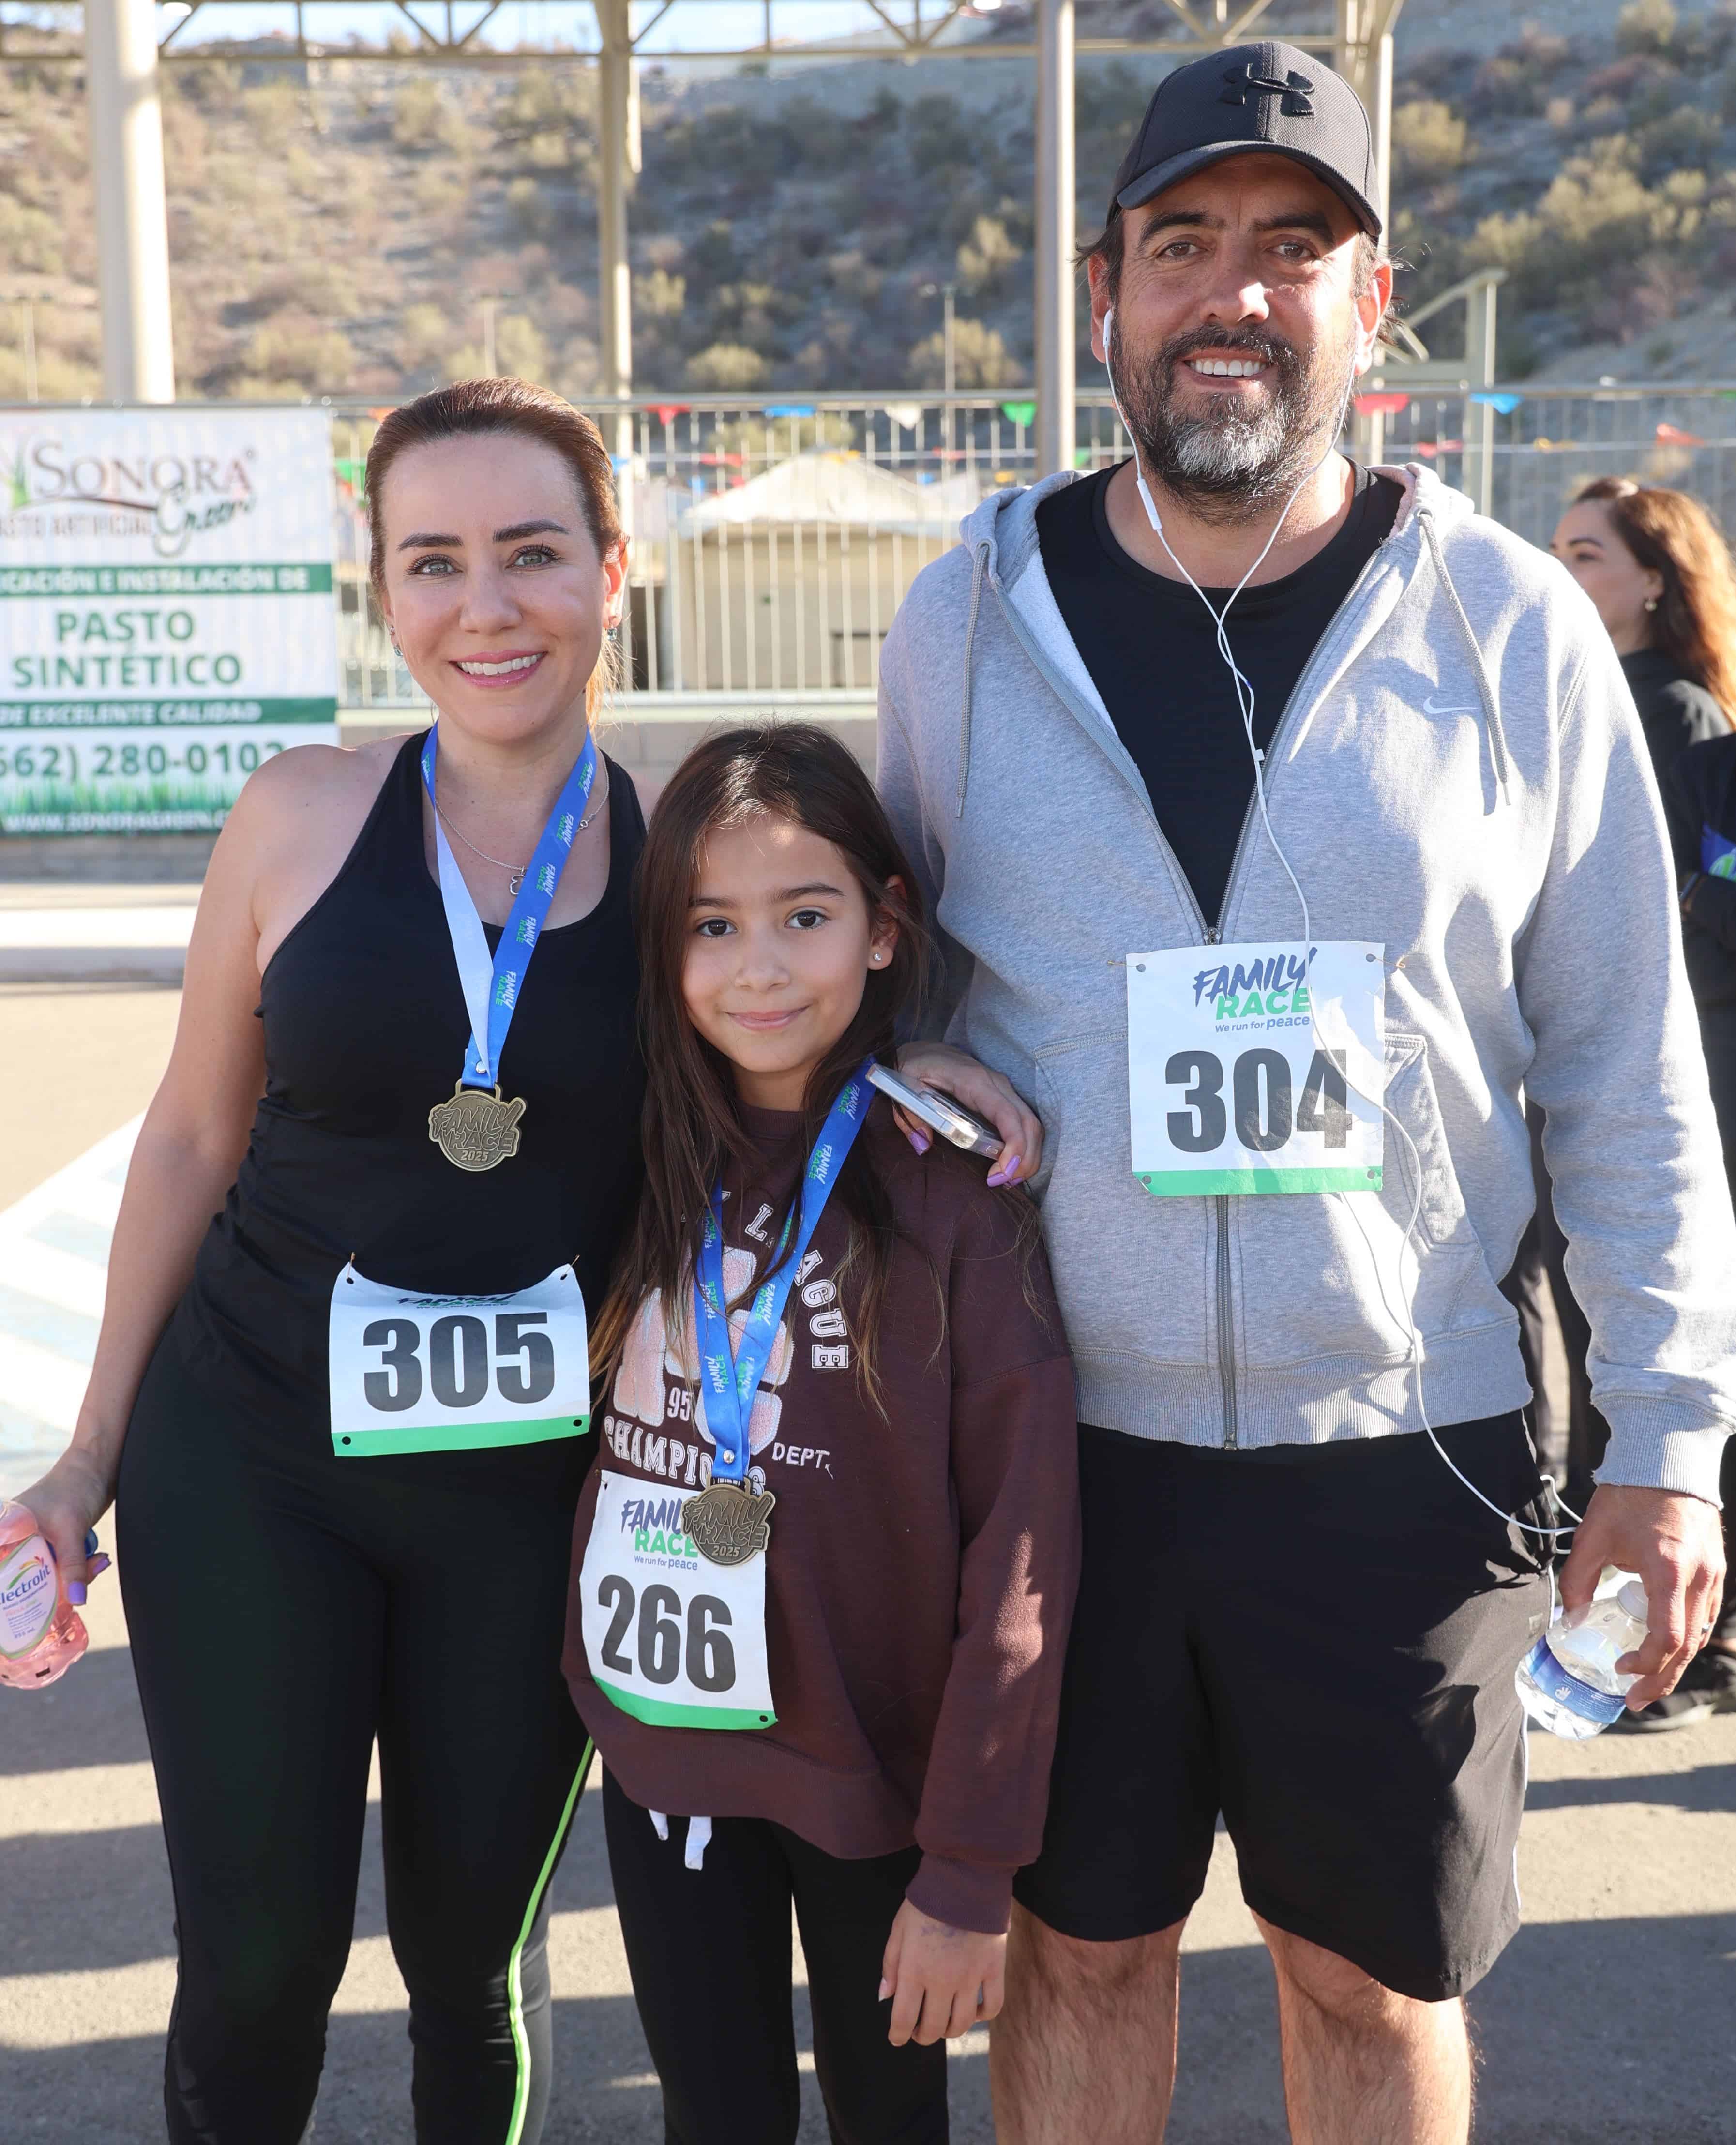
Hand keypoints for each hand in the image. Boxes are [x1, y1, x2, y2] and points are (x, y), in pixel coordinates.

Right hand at [15, 1448, 114, 1607]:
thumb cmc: (75, 1486)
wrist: (98, 1467)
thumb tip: (76, 1600)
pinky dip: (79, 1570)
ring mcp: (34, 1544)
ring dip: (72, 1578)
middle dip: (52, 1589)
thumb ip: (72, 1565)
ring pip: (47, 1576)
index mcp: (6, 1532)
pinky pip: (61, 1568)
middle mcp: (15, 1539)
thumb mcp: (71, 1529)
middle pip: (25, 1580)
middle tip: (76, 1588)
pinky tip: (97, 1561)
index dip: (10, 1590)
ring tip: (96, 1562)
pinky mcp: (53, 1545)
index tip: (20, 1608)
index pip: (4, 1570)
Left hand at [879, 1898, 1005, 2046]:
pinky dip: (981, 2016)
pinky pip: (992, 2007)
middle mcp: (942, 1980)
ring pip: (960, 2024)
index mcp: (914, 1970)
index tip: (897, 2038)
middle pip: (932, 2028)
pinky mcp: (993, 1969)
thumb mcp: (899, 1929)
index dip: (898, 2035)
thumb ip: (891, 1965)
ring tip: (944, 2023)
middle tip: (920, 2031)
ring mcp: (970, 1977)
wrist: (964, 1879)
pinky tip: (972, 2010)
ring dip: (949, 2031)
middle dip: (922, 2035)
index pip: (903, 2019)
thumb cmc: (926, 1903)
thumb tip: (885, 1996)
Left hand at [893, 1042, 1043, 1187]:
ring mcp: (1003, 1089)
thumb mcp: (903, 1089)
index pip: (1007, 1114)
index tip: (1001, 1174)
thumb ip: (910, 1117)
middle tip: (1005, 1184)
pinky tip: (1009, 1166)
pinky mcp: (1003, 1097)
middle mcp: (996, 1083)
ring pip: (1032, 1124)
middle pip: (1028, 1124)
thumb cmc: (915, 1067)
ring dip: (1028, 1156)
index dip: (1013, 1146)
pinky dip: (1024, 1146)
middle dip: (1025, 1159)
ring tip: (1008, 1180)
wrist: (924, 1050)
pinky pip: (1024, 1123)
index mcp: (973, 1081)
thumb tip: (922, 1145)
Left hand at [1558, 1484, 1725, 1708]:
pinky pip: (1705, 1615)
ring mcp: (1713, 1575)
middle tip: (1636, 1699)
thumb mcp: (1594, 1537)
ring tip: (1649, 1680)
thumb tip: (1569, 1619)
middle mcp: (1699, 1579)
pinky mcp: (1715, 1570)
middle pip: (1688, 1646)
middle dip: (1662, 1678)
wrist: (1666, 1461)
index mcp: (1670, 1571)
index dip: (1646, 1664)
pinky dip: (1688, 1637)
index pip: (1667, 1638)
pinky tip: (1668, 1647)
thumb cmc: (1630, 1496)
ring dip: (1676, 1662)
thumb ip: (1579, 1580)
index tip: (1621, 1670)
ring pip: (1701, 1634)